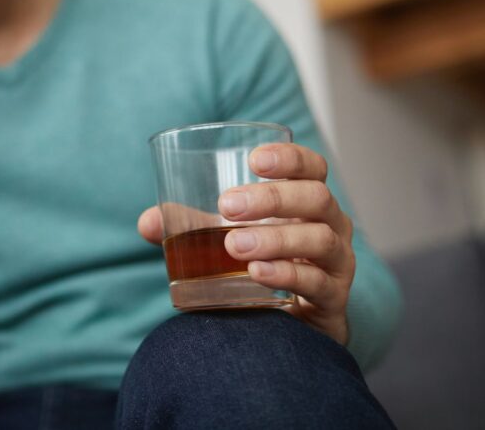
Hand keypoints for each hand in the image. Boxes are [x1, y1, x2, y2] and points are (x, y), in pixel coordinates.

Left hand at [138, 143, 354, 344]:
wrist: (292, 325)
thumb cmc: (262, 264)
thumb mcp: (226, 238)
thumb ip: (190, 226)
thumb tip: (147, 222)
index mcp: (308, 201)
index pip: (312, 168)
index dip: (290, 158)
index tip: (254, 160)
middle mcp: (331, 226)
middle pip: (316, 198)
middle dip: (272, 198)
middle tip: (227, 206)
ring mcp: (337, 263)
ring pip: (319, 239)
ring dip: (274, 238)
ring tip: (234, 245)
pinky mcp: (334, 300)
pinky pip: (318, 282)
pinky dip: (287, 274)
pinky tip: (257, 272)